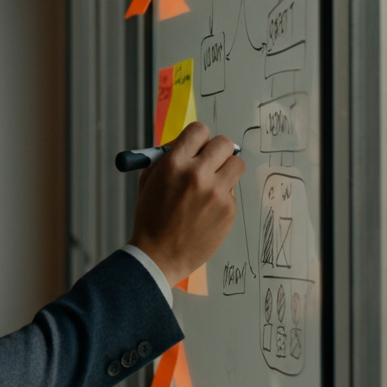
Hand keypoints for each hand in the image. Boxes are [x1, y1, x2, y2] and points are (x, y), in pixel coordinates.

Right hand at [128, 122, 244, 286]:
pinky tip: (205, 213)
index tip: (198, 146)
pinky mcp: (228, 210)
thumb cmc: (151, 218)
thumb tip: (187, 143)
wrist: (158, 255)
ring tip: (211, 187)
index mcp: (174, 164)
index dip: (199, 138)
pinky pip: (231, 193)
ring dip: (225, 171)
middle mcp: (197, 174)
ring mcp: (216, 193)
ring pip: (236, 165)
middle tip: (212, 161)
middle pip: (224, 143)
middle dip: (218, 150)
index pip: (199, 130)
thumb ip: (168, 159)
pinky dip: (221, 199)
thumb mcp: (149, 181)